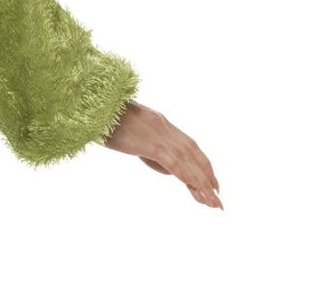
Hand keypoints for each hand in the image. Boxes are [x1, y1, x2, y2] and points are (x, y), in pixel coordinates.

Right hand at [103, 100, 220, 208]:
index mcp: (158, 122)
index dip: (201, 162)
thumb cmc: (99, 118)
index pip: (188, 145)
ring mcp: (159, 134)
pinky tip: (198, 190)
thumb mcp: (124, 132)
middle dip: (207, 174)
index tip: (210, 179)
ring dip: (202, 182)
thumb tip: (161, 165)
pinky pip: (175, 163)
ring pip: (188, 161)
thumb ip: (144, 146)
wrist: (90, 105)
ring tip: (212, 202)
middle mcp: (164, 126)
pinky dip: (188, 177)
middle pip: (194, 153)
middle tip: (217, 195)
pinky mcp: (151, 143)